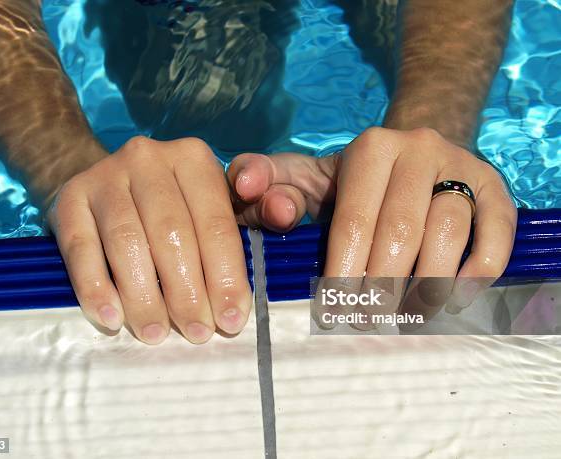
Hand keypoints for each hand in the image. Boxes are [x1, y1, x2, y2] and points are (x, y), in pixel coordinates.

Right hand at [47, 137, 251, 343]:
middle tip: (196, 332)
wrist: (105, 179)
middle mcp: (149, 159)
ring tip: (155, 333)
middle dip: (187, 292)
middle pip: (172, 234)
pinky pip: (80, 248)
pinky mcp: (69, 199)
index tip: (231, 320)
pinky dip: (96, 288)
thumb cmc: (171, 203)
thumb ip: (236, 233)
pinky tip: (111, 318)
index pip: (215, 224)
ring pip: (127, 242)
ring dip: (143, 297)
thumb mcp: (209, 202)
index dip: (226, 277)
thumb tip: (244, 285)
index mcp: (193, 159)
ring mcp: (105, 176)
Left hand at [228, 127, 516, 314]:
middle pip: (401, 230)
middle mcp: (417, 149)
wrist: (414, 155)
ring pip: (448, 230)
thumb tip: (246, 188)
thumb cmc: (350, 180)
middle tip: (367, 322)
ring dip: (429, 283)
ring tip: (406, 317)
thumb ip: (266, 180)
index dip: (343, 272)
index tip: (334, 312)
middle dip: (382, 286)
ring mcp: (460, 165)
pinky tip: (458, 296)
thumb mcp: (304, 174)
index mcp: (369, 149)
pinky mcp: (493, 186)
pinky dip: (480, 267)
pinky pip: (496, 228)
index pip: (353, 220)